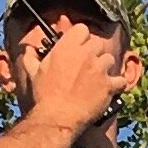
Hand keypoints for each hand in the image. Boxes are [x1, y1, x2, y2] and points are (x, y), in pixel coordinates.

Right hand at [8, 9, 134, 131]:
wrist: (58, 117)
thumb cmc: (44, 96)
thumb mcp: (33, 73)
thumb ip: (31, 58)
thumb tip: (26, 50)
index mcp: (66, 47)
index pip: (82, 29)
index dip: (81, 38)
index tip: (79, 46)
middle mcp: (85, 54)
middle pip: (97, 44)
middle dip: (93, 53)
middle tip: (87, 66)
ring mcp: (99, 69)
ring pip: (110, 59)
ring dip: (105, 68)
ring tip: (97, 79)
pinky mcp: (109, 85)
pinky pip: (121, 80)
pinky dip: (118, 85)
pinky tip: (111, 89)